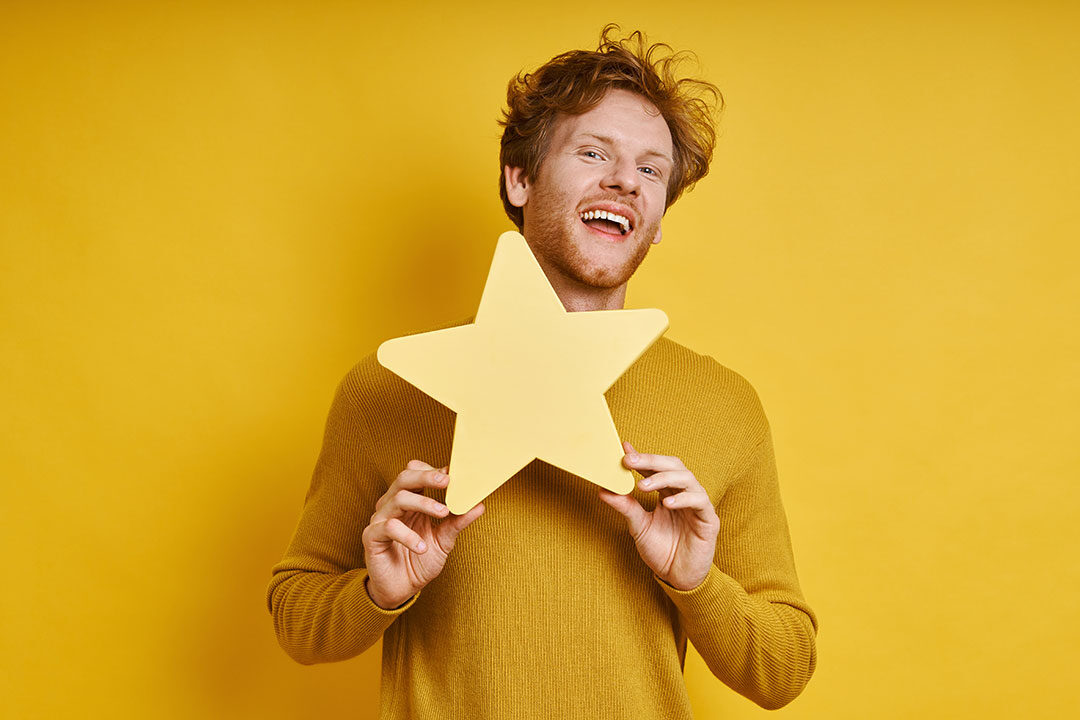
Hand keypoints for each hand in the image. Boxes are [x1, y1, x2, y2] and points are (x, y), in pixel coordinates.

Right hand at [362, 459, 484, 608]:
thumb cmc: (420, 561)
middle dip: (426, 477)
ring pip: (398, 499)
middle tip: (447, 481)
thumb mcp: (444, 540)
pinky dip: (408, 535)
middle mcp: (393, 505)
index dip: (433, 471)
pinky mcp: (372, 536)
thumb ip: (457, 522)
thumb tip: (479, 505)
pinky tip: (422, 547)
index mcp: (410, 501)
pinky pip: (389, 527)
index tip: (453, 473)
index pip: (416, 474)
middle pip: (404, 478)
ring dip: (423, 503)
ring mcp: (380, 519)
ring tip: (443, 513)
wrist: (402, 590)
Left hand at [598, 442, 719, 590]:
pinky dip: (684, 498)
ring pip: (687, 478)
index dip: (642, 458)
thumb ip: (625, 506)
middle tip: (630, 461)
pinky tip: (668, 503)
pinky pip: (700, 501)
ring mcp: (698, 504)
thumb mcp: (638, 526)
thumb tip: (603, 489)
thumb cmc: (661, 551)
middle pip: (673, 466)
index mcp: (668, 492)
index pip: (656, 468)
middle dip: (651, 461)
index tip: (624, 450)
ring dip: (664, 478)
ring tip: (643, 486)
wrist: (677, 577)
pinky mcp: (709, 519)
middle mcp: (684, 493)